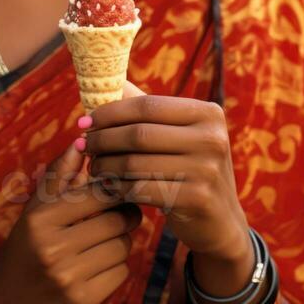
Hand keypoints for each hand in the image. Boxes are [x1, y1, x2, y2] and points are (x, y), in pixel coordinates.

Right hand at [0, 140, 143, 303]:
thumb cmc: (24, 248)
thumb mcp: (35, 209)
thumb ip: (59, 175)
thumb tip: (82, 142)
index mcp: (41, 219)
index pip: (99, 194)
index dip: (116, 190)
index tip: (118, 192)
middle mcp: (53, 247)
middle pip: (117, 221)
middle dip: (123, 217)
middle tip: (117, 217)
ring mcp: (68, 277)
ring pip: (122, 247)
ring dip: (120, 243)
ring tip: (104, 242)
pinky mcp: (82, 302)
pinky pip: (121, 273)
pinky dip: (116, 267)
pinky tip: (98, 266)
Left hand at [84, 80, 249, 262]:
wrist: (219, 221)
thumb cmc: (190, 169)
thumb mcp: (179, 134)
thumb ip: (149, 109)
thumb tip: (112, 81)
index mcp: (207, 113)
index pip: (146, 105)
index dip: (110, 112)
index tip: (85, 121)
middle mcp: (212, 138)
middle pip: (139, 134)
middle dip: (103, 139)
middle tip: (83, 145)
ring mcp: (207, 169)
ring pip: (136, 163)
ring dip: (106, 165)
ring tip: (93, 167)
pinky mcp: (197, 199)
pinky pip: (142, 190)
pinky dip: (118, 188)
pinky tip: (107, 186)